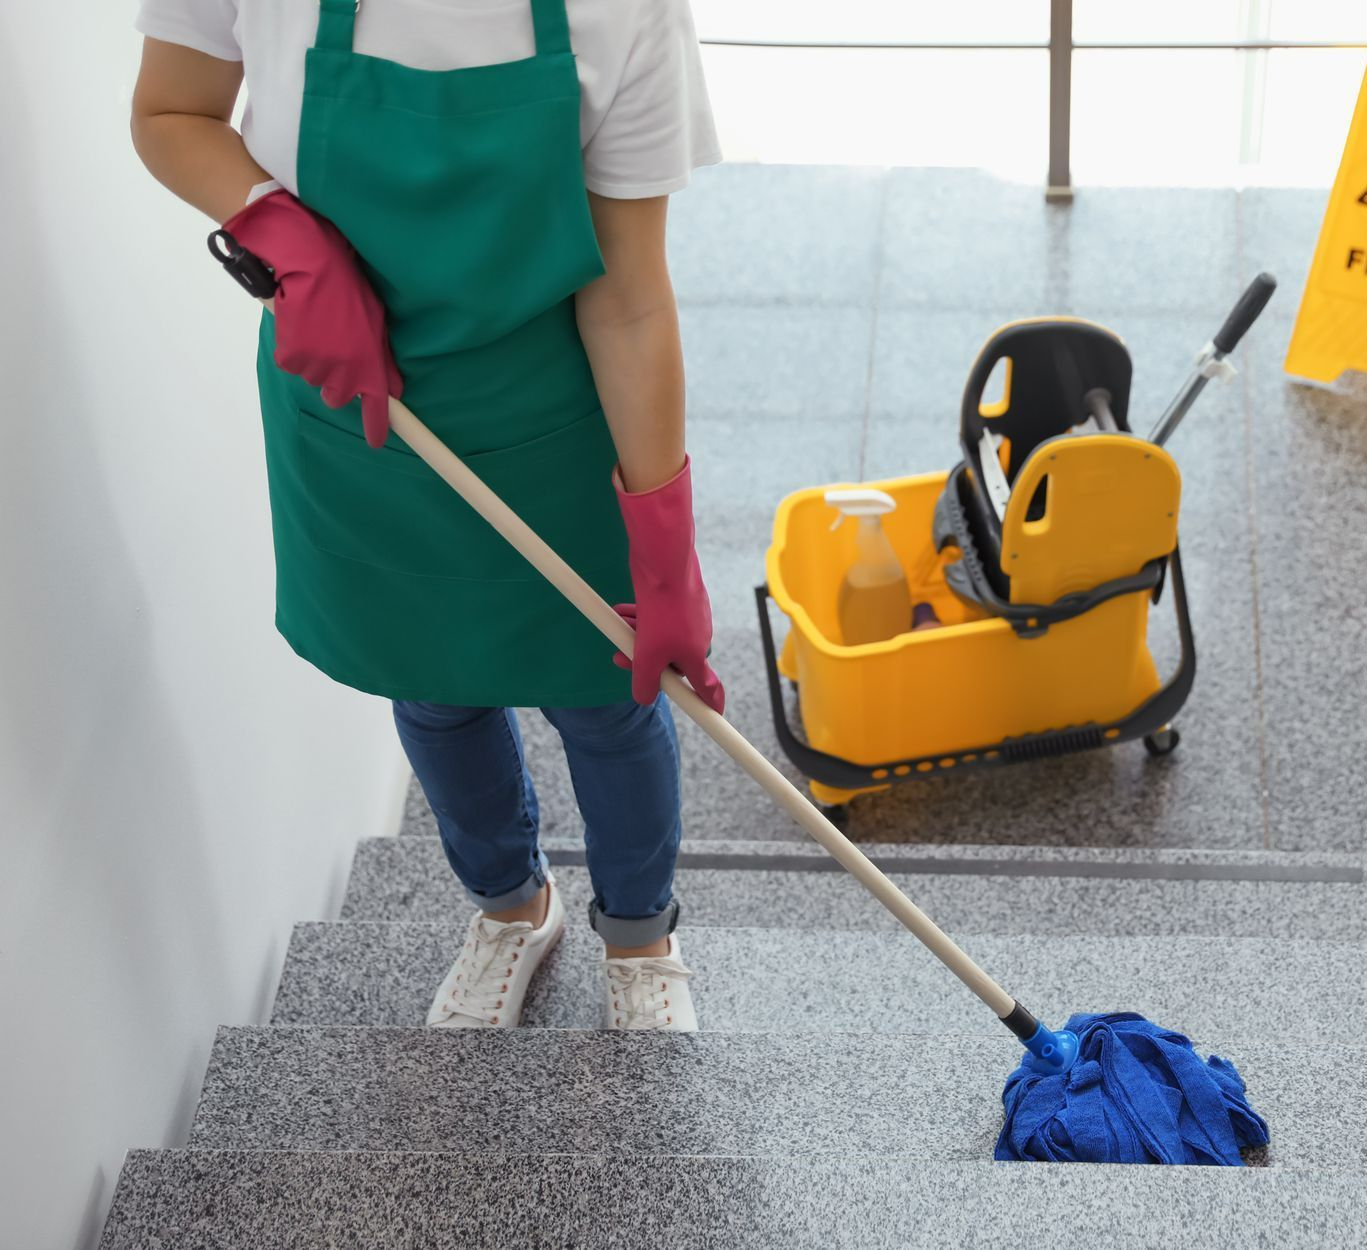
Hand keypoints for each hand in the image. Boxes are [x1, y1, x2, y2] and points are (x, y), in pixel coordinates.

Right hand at [222, 190, 401, 446]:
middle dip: (336, 382)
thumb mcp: (375, 323)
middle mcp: (345, 374)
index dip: (376, 428)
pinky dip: (292, 348)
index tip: (376, 441)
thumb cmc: (348, 287)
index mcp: (370, 365)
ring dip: (314, 360)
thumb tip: (394, 388)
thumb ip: (383, 360)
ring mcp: (318, 368)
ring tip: (316, 326)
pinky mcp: (291, 358)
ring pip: (313, 378)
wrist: (313, 264)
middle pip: (337, 398)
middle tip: (333, 350)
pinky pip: (291, 363)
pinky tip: (298, 324)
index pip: (376, 409)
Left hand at [611, 457, 724, 714]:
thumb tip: (644, 698)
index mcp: (696, 656)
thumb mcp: (647, 655)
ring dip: (638, 637)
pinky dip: (642, 618)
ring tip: (620, 625)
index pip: (707, 687)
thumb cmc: (661, 611)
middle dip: (645, 660)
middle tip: (621, 657)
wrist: (664, 563)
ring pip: (660, 637)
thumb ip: (645, 682)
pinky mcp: (680, 598)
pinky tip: (622, 611)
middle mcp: (698, 637)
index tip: (716, 713)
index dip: (711, 703)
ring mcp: (691, 616)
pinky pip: (659, 617)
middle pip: (671, 661)